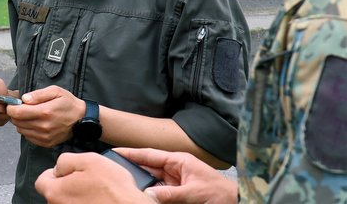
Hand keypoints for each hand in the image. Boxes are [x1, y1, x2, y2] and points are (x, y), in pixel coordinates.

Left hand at [7, 85, 85, 147]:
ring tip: (30, 116)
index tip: (13, 104)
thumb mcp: (55, 91)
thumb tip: (24, 99)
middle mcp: (43, 126)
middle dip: (15, 114)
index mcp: (45, 112)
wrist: (82, 119)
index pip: (17, 113)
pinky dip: (28, 130)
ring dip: (21, 122)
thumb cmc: (68, 103)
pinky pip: (28, 137)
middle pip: (17, 122)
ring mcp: (44, 137)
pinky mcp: (46, 143)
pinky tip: (35, 123)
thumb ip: (38, 94)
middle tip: (22, 108)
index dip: (11, 108)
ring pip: (21, 130)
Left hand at [35, 152, 152, 203]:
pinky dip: (86, 203)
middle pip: (56, 192)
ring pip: (69, 201)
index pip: (42, 180)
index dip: (56, 172)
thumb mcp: (89, 160)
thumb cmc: (114, 190)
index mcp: (55, 192)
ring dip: (78, 195)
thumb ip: (65, 160)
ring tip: (97, 191)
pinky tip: (99, 200)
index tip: (69, 171)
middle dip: (68, 184)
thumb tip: (58, 167)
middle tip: (88, 179)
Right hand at [115, 148, 236, 203]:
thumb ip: (169, 194)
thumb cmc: (221, 195)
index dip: (131, 153)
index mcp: (178, 160)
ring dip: (141, 185)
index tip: (115, 152)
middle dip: (132, 170)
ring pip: (151, 182)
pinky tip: (141, 197)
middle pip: (147, 168)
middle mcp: (174, 169)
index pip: (149, 155)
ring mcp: (175, 182)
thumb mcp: (194, 193)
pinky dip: (149, 195)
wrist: (236, 203)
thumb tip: (146, 195)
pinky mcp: (177, 194)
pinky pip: (158, 194)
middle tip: (115, 172)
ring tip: (125, 185)